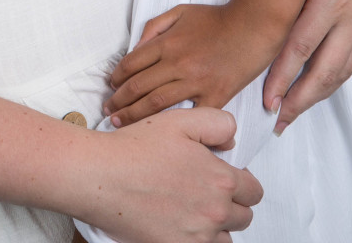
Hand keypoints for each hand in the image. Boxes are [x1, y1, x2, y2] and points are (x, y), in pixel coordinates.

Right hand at [75, 108, 261, 242]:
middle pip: (243, 217)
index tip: (222, 177)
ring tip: (191, 210)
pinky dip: (196, 238)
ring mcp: (198, 235)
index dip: (241, 182)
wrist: (97, 176)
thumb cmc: (134, 148)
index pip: (254, 190)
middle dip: (230, 204)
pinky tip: (179, 224)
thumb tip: (232, 140)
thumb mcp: (178, 121)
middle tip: (204, 192)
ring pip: (225, 238)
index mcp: (221, 179)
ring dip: (216, 226)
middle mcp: (215, 211)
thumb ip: (217, 123)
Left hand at [104, 2, 285, 127]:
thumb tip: (135, 47)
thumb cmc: (217, 18)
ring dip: (135, 114)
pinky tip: (161, 131)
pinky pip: (191, 115)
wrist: (254, 26)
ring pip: (157, 103)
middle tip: (108, 111)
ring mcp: (196, 81)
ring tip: (120, 122)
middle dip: (119, 101)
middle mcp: (177, 63)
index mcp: (167, 43)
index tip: (111, 87)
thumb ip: (154, 27)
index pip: (131, 64)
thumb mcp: (180, 12)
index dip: (117, 78)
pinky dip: (175, 123)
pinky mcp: (216, 95)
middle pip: (138, 87)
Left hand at [261, 0, 351, 131]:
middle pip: (324, 71)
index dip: (283, 77)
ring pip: (342, 70)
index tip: (267, 99)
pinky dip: (336, 78)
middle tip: (278, 122)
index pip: (302, 47)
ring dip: (318, 95)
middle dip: (299, 100)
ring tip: (296, 112)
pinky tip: (324, 85)